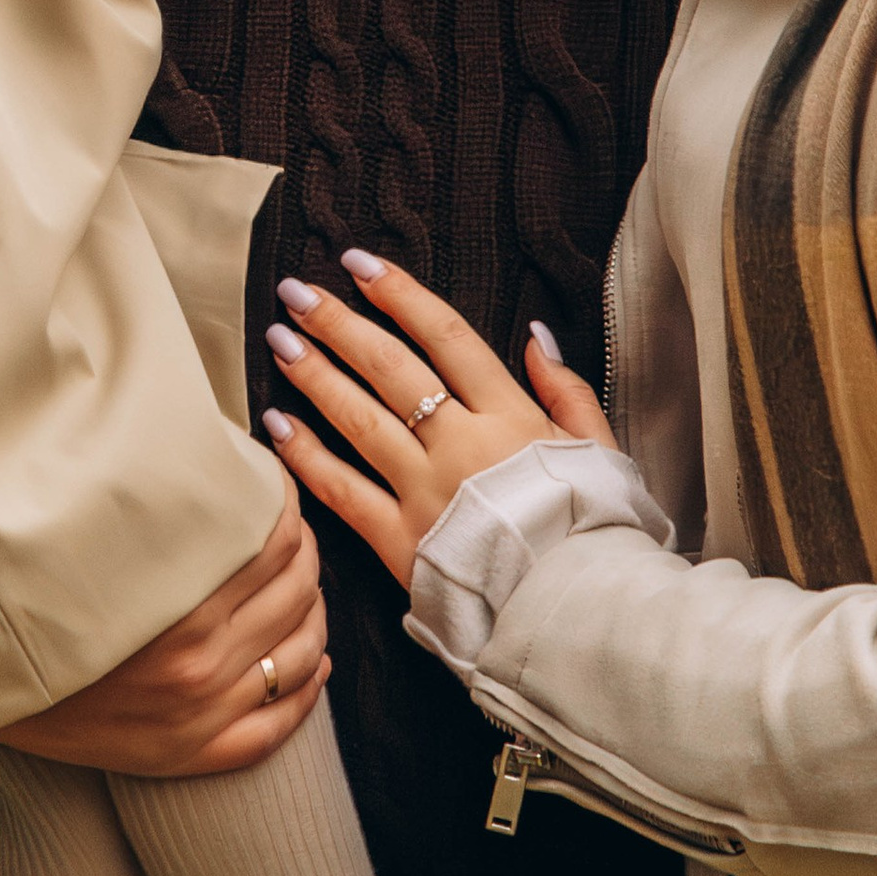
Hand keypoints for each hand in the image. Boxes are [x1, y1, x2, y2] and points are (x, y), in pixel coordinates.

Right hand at [0, 494, 327, 777]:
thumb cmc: (33, 594)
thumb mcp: (94, 540)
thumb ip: (158, 505)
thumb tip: (213, 454)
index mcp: (177, 606)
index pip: (275, 541)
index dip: (286, 507)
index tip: (276, 488)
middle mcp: (197, 665)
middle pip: (297, 591)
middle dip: (305, 554)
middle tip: (291, 534)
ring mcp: (199, 715)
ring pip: (300, 655)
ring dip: (314, 615)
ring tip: (304, 590)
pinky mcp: (190, 755)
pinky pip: (276, 728)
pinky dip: (307, 691)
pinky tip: (313, 664)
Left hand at [259, 250, 613, 590]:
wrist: (575, 611)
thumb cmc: (593, 528)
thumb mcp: (598, 449)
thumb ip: (567, 390)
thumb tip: (535, 335)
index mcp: (510, 417)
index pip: (446, 336)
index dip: (400, 294)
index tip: (360, 264)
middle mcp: (462, 446)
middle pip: (390, 369)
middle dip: (339, 324)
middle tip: (296, 291)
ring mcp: (426, 493)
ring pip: (359, 420)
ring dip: (315, 376)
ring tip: (278, 341)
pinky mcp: (401, 543)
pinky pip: (343, 492)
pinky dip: (307, 456)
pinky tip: (278, 424)